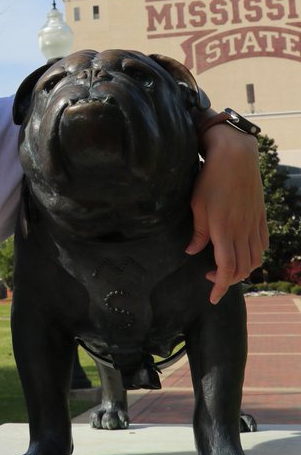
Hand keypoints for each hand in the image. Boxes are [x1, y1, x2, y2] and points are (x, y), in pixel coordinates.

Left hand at [185, 123, 267, 302]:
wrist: (235, 157)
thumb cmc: (210, 180)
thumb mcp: (197, 206)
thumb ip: (198, 232)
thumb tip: (191, 252)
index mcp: (224, 231)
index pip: (226, 269)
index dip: (220, 287)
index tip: (212, 297)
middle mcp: (242, 231)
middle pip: (242, 268)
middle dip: (228, 280)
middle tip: (212, 278)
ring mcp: (253, 224)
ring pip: (255, 258)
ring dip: (243, 270)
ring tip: (228, 268)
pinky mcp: (260, 216)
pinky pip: (262, 243)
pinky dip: (255, 255)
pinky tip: (245, 252)